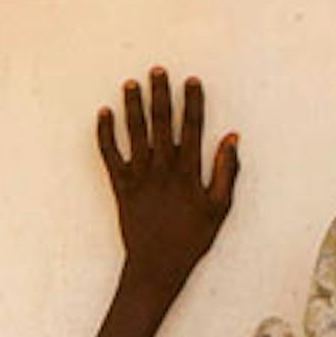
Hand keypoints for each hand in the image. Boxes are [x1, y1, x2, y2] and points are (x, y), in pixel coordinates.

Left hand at [97, 67, 239, 303]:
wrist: (157, 266)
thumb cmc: (192, 239)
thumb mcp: (219, 208)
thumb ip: (226, 172)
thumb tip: (231, 139)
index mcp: (188, 172)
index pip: (192, 128)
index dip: (192, 103)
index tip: (191, 80)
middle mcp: (162, 169)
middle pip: (161, 123)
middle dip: (160, 95)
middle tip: (157, 70)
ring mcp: (139, 176)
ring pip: (134, 133)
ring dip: (132, 106)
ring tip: (131, 83)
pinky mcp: (120, 186)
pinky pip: (110, 155)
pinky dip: (105, 134)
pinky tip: (104, 114)